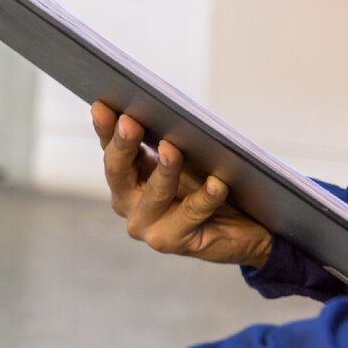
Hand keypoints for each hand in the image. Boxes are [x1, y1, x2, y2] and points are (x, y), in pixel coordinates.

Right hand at [91, 102, 270, 267]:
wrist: (244, 228)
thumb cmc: (210, 186)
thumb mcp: (186, 159)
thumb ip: (167, 140)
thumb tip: (165, 110)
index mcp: (125, 177)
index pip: (110, 148)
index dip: (105, 128)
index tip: (103, 106)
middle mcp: (126, 202)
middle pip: (118, 172)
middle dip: (123, 145)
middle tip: (129, 122)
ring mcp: (145, 225)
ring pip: (154, 194)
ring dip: (164, 171)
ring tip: (173, 149)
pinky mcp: (171, 241)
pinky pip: (190, 214)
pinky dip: (204, 198)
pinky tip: (216, 184)